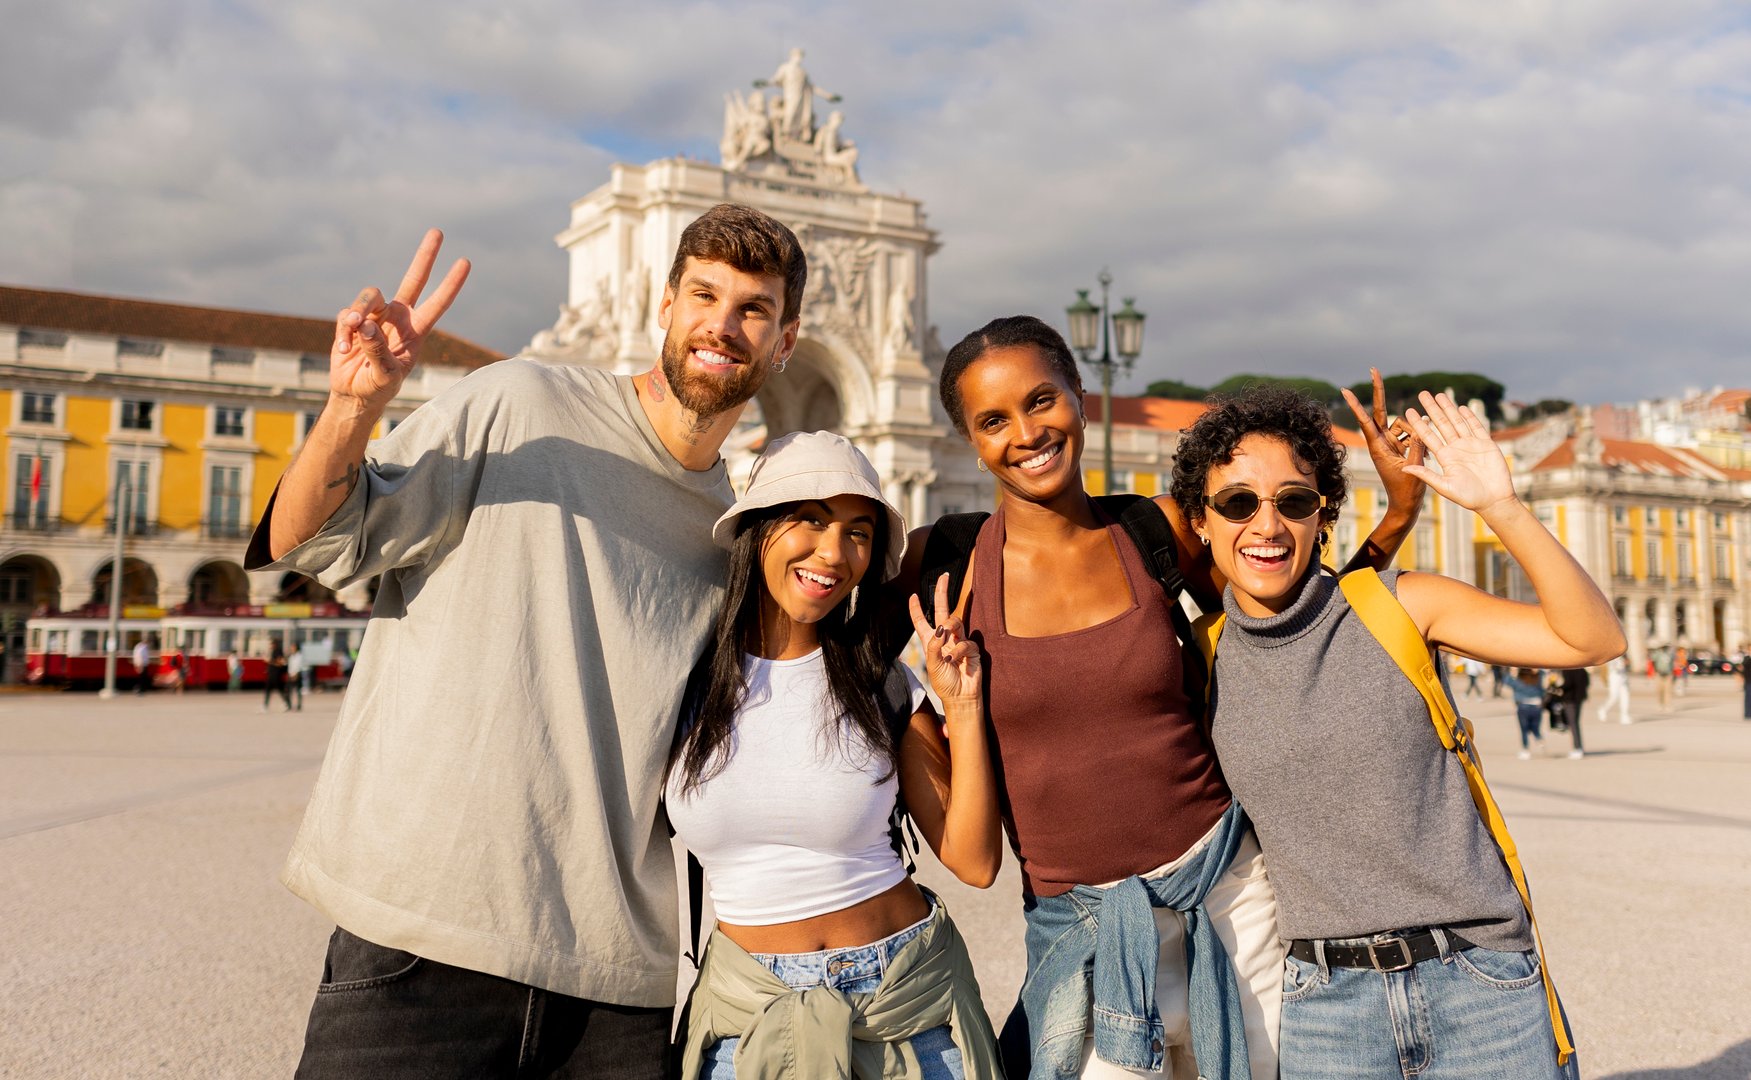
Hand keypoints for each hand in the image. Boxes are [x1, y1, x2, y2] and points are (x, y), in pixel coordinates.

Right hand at [329, 229, 470, 412]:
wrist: (355, 394)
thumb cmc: (379, 387)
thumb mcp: (386, 375)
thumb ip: (378, 351)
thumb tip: (366, 325)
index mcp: (416, 330)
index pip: (437, 303)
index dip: (451, 284)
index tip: (465, 262)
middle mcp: (398, 317)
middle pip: (413, 279)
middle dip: (426, 256)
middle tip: (438, 232)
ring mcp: (375, 316)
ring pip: (369, 297)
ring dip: (357, 314)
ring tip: (352, 338)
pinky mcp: (351, 320)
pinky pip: (346, 316)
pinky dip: (343, 334)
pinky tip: (344, 351)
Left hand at [909, 573, 982, 707]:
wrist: (961, 698)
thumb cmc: (944, 684)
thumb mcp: (932, 665)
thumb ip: (933, 645)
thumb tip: (940, 628)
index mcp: (931, 642)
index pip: (922, 621)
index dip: (916, 609)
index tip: (913, 596)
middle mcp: (945, 639)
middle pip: (942, 611)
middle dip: (942, 593)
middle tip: (944, 577)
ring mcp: (959, 642)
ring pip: (956, 621)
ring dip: (950, 626)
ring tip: (946, 638)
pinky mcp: (972, 649)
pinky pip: (966, 641)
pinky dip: (958, 650)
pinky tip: (955, 660)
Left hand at [1341, 368, 1424, 514]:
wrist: (1407, 505)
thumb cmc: (1407, 491)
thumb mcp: (1414, 467)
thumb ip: (1418, 444)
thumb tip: (1420, 422)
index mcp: (1378, 447)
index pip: (1365, 421)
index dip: (1356, 405)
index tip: (1345, 390)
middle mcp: (1382, 441)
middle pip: (1380, 411)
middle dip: (1379, 390)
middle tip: (1373, 368)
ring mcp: (1392, 443)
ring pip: (1405, 424)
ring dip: (1414, 436)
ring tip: (1417, 458)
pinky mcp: (1401, 446)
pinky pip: (1413, 433)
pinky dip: (1420, 441)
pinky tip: (1423, 456)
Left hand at [1402, 392, 1515, 512]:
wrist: (1493, 500)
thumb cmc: (1468, 497)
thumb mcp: (1444, 486)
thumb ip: (1427, 474)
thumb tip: (1404, 468)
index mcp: (1444, 457)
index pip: (1428, 436)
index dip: (1418, 424)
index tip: (1408, 411)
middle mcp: (1456, 448)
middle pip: (1442, 424)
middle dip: (1432, 409)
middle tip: (1422, 394)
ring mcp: (1471, 445)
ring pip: (1457, 422)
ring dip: (1449, 408)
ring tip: (1439, 395)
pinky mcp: (1486, 444)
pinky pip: (1476, 427)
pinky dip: (1469, 417)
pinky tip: (1461, 407)